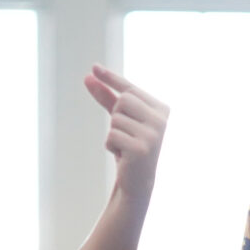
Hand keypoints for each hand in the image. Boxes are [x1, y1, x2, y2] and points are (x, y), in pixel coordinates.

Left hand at [86, 64, 166, 199]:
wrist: (137, 181)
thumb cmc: (129, 147)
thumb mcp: (119, 119)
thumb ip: (106, 97)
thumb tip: (88, 77)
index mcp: (161, 109)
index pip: (130, 89)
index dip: (111, 79)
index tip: (93, 67)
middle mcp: (161, 120)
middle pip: (123, 101)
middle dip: (116, 116)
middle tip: (125, 134)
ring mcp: (153, 134)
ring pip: (116, 119)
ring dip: (113, 133)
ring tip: (125, 146)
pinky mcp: (142, 148)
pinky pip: (112, 136)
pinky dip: (111, 145)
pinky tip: (123, 156)